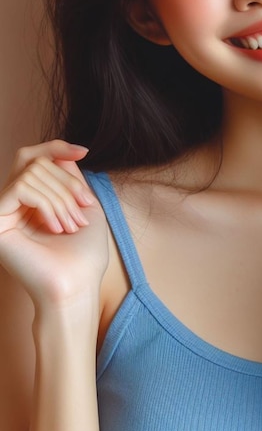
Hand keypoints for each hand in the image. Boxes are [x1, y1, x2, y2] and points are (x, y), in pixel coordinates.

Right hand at [0, 140, 106, 307]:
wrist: (77, 284)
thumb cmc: (84, 251)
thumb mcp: (83, 204)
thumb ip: (68, 177)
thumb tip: (60, 152)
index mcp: (31, 199)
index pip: (33, 157)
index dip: (56, 146)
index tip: (84, 151)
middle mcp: (12, 203)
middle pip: (36, 160)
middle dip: (68, 182)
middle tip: (82, 210)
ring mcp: (2, 212)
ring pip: (32, 172)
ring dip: (62, 197)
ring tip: (72, 225)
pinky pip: (21, 187)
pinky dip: (48, 203)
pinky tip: (56, 227)